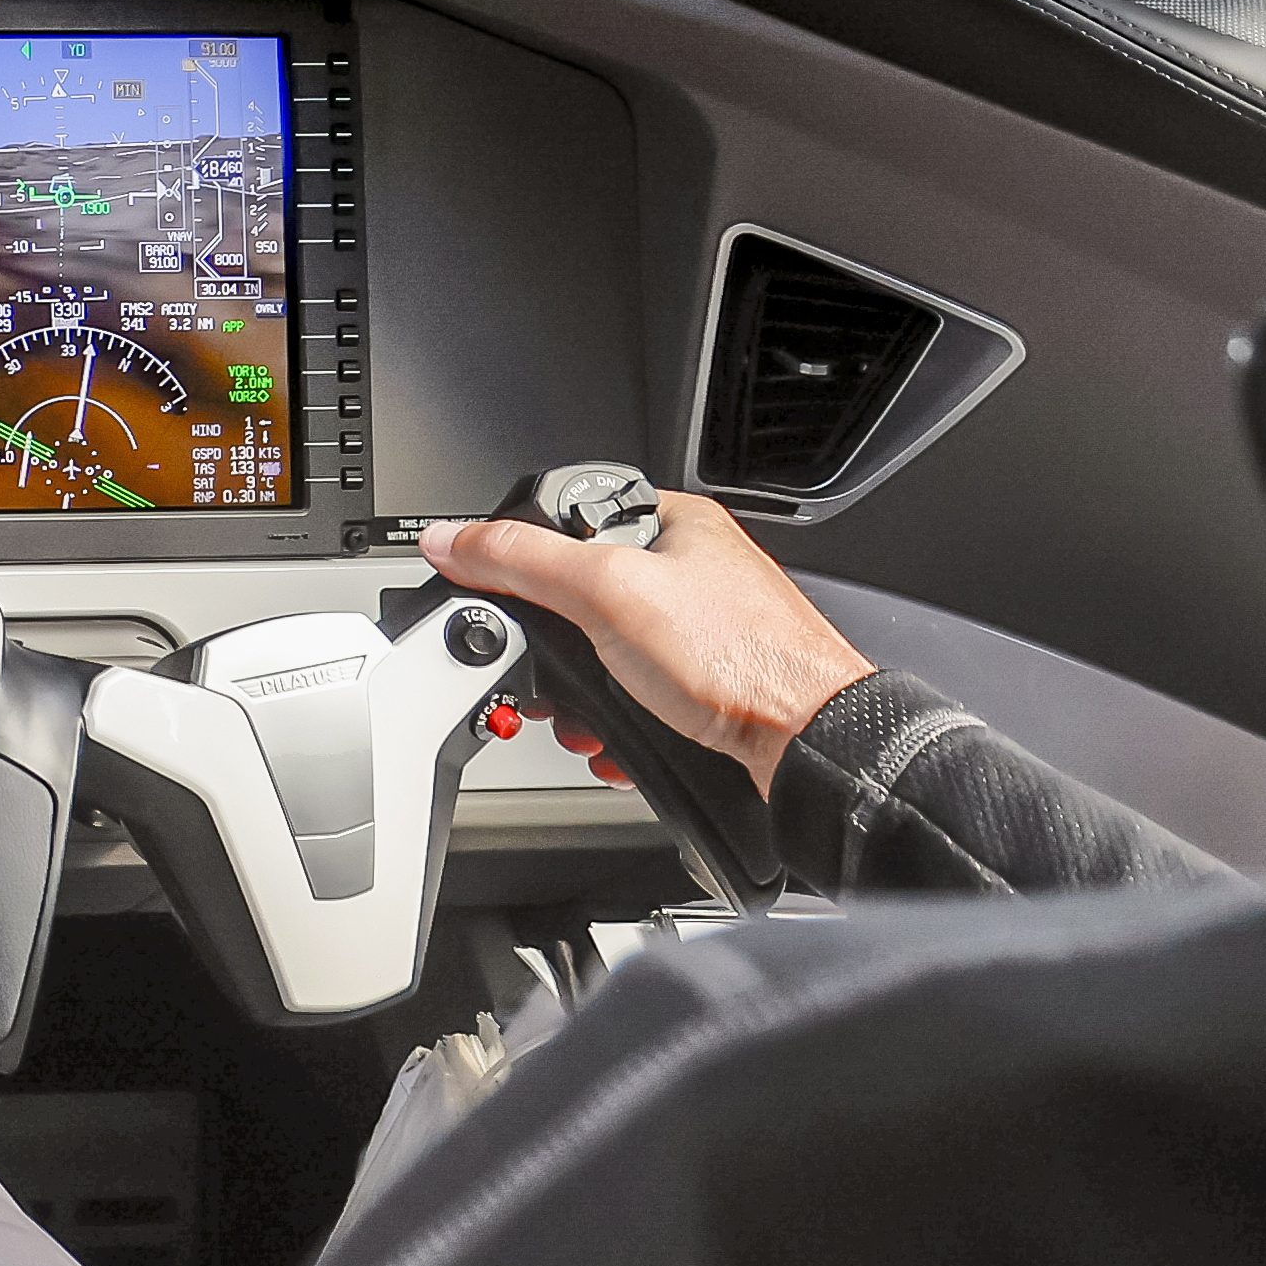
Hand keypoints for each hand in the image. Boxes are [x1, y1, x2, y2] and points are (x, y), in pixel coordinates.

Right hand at [420, 491, 875, 790]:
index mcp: (676, 524)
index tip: (504, 596)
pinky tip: (618, 740)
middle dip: (557, 649)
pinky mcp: (710, 687)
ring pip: (609, 657)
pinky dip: (619, 723)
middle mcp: (693, 572)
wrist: (813, 744)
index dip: (530, 558)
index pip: (573, 520)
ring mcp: (704, 633)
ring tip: (584, 716)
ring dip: (584, 695)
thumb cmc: (746, 660)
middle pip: (584, 598)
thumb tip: (451, 540)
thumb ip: (522, 560)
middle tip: (549, 672)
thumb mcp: (608, 593)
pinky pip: (639, 700)